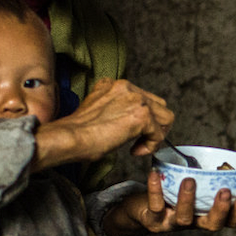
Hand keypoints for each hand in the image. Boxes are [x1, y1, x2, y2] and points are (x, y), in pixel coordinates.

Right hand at [33, 78, 173, 170]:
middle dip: (154, 126)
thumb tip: (127, 120)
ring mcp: (136, 99)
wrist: (70, 137)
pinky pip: (159, 133)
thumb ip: (114, 108)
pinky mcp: (141, 115)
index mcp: (115, 85)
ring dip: (155, 135)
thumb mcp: (97, 110)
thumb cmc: (77, 131)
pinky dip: (150, 146)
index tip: (131, 133)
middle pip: (159, 105)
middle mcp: (128, 87)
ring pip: (165, 117)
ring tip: (138, 146)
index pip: (143, 98)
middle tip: (141, 141)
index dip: (142, 118)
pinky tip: (134, 151)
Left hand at [102, 169, 235, 235]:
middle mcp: (192, 223)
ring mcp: (172, 223)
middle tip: (225, 191)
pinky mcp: (153, 219)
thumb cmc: (170, 193)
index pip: (229, 221)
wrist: (139, 209)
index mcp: (205, 216)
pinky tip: (155, 174)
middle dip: (220, 209)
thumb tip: (220, 152)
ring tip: (189, 180)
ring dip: (188, 199)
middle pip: (211, 224)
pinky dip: (155, 189)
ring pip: (184, 218)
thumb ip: (205, 177)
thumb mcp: (192, 187)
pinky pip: (156, 206)